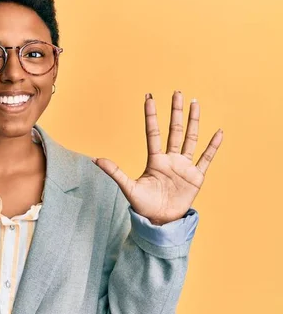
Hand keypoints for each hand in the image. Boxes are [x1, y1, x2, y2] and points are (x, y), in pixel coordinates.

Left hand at [93, 91, 222, 225]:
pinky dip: (213, 146)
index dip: (151, 115)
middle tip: (177, 92)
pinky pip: (206, 158)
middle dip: (175, 111)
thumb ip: (114, 172)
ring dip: (193, 121)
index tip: (149, 97)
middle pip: (174, 130)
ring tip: (195, 103)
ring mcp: (184, 166)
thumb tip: (95, 159)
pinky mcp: (196, 176)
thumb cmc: (143, 205)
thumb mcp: (128, 187)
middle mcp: (170, 159)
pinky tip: (219, 132)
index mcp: (154, 160)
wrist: (160, 221)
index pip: (153, 133)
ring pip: (190, 138)